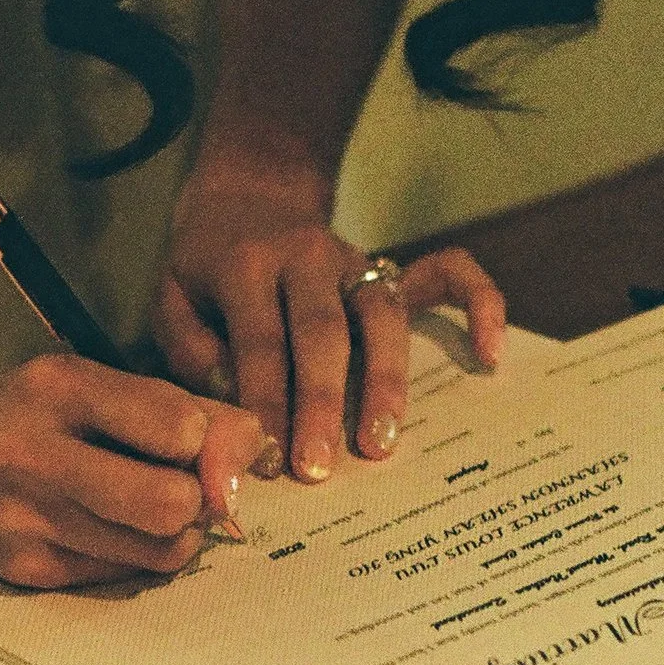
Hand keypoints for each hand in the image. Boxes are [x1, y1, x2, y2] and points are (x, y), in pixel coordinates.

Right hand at [0, 355, 262, 589]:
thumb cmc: (33, 411)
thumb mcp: (97, 383)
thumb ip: (183, 410)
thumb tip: (257, 452)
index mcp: (58, 387)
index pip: (179, 428)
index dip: (204, 442)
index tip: (191, 442)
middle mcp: (30, 453)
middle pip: (170, 504)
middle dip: (196, 500)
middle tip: (183, 488)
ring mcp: (23, 520)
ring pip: (157, 552)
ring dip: (175, 534)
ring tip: (150, 508)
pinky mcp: (24, 571)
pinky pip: (122, 576)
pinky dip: (135, 556)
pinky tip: (110, 529)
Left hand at [153, 148, 507, 482]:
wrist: (249, 196)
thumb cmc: (206, 267)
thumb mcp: (172, 297)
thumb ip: (190, 350)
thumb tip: (233, 404)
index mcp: (247, 265)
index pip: (260, 340)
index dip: (265, 400)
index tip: (266, 459)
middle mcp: (309, 258)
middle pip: (323, 333)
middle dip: (323, 404)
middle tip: (318, 468)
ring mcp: (357, 262)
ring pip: (383, 317)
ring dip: (385, 383)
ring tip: (380, 445)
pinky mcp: (392, 268)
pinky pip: (451, 273)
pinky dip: (481, 305)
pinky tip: (491, 356)